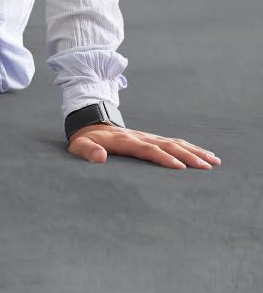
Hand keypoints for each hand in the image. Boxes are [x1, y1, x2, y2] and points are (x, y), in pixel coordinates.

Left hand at [68, 124, 220, 168]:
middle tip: (206, 166)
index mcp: (124, 140)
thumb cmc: (85, 141)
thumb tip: (100, 156)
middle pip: (167, 144)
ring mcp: (147, 136)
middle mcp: (140, 136)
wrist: (89, 126)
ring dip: (194, 151)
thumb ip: (88, 151)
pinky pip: (173, 142)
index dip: (163, 157)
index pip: (147, 149)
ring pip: (174, 142)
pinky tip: (204, 155)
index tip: (180, 167)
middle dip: (187, 155)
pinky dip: (190, 148)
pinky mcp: (151, 139)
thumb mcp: (79, 146)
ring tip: (214, 161)